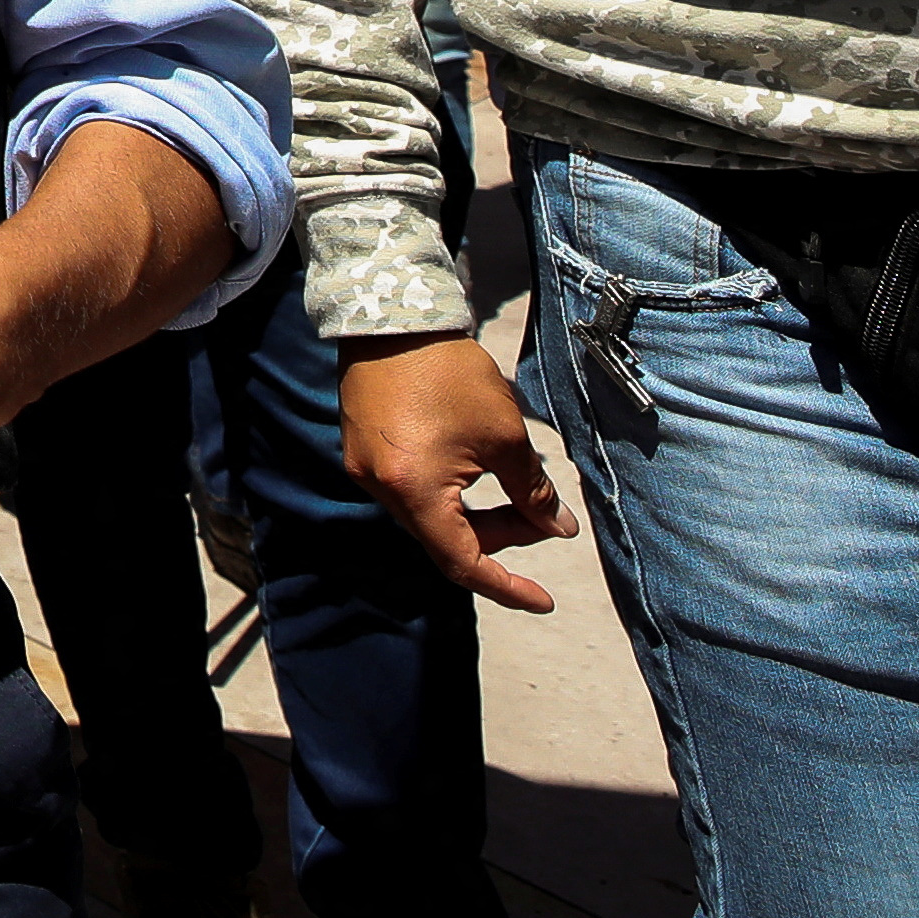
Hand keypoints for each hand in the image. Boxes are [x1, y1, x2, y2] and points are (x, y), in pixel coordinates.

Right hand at [338, 331, 576, 612]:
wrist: (393, 317)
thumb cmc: (450, 372)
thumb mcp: (506, 435)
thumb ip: (534, 492)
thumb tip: (558, 529)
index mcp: (416, 492)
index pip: (464, 564)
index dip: (507, 587)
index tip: (545, 600)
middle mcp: (382, 490)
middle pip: (446, 541)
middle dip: (501, 537)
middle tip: (545, 518)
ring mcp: (364, 471)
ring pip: (428, 517)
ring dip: (475, 515)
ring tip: (516, 489)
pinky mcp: (361, 450)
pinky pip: (409, 492)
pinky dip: (448, 495)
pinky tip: (475, 470)